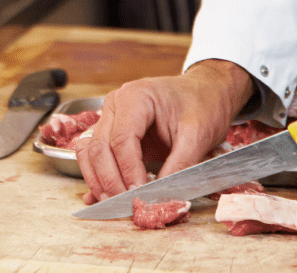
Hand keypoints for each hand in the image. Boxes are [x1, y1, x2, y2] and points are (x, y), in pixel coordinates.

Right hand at [74, 60, 253, 202]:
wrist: (206, 92)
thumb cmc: (202, 105)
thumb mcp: (198, 134)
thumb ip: (179, 165)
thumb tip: (160, 197)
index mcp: (136, 96)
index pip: (122, 139)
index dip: (128, 171)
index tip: (140, 194)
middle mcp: (116, 104)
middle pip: (100, 147)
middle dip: (111, 181)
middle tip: (127, 205)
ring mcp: (110, 116)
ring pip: (90, 152)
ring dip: (98, 180)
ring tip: (114, 204)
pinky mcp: (111, 131)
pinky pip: (93, 153)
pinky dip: (95, 175)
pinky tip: (100, 196)